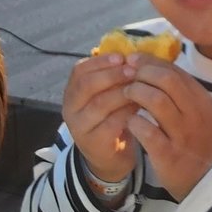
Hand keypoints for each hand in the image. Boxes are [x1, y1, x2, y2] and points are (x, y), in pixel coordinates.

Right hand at [62, 53, 139, 184]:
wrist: (108, 158)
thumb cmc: (110, 119)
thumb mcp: (106, 96)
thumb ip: (113, 77)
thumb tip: (133, 52)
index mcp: (72, 92)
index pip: (79, 70)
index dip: (100, 61)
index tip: (122, 56)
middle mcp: (70, 109)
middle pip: (87, 85)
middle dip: (111, 75)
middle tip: (133, 70)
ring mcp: (80, 127)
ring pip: (100, 104)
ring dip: (122, 92)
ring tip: (140, 87)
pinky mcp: (94, 143)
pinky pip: (111, 124)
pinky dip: (127, 112)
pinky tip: (140, 107)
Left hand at [122, 54, 211, 200]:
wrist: (207, 178)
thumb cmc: (197, 139)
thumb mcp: (195, 110)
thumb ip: (177, 89)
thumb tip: (149, 63)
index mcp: (200, 98)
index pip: (174, 70)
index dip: (149, 62)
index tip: (132, 61)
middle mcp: (194, 112)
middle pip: (166, 79)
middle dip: (142, 74)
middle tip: (127, 77)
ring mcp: (183, 133)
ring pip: (156, 100)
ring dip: (135, 93)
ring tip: (126, 96)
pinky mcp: (168, 153)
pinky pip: (146, 130)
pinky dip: (133, 122)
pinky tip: (129, 122)